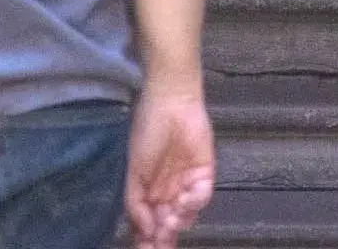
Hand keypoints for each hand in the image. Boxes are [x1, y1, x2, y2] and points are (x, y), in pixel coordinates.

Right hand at [124, 85, 215, 248]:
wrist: (169, 104)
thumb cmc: (146, 132)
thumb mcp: (133, 171)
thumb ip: (135, 203)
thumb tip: (144, 230)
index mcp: (148, 193)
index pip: (148, 224)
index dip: (147, 239)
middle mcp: (168, 193)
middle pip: (167, 225)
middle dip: (163, 237)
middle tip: (159, 244)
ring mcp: (187, 184)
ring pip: (186, 215)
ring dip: (178, 221)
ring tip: (170, 220)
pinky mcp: (205, 174)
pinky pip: (202, 197)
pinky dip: (194, 203)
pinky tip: (184, 200)